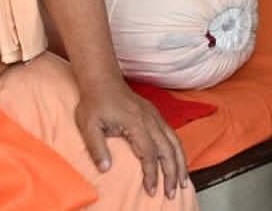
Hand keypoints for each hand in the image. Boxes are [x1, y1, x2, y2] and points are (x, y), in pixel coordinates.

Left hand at [75, 81, 187, 198]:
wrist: (102, 79)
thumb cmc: (94, 102)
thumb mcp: (88, 125)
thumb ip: (96, 147)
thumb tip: (105, 169)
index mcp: (135, 123)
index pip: (149, 154)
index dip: (152, 174)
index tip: (152, 190)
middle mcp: (150, 120)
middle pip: (168, 150)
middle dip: (172, 173)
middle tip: (172, 193)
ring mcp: (155, 116)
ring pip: (175, 142)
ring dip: (181, 163)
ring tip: (183, 182)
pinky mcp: (156, 115)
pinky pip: (173, 134)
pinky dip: (179, 150)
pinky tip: (179, 161)